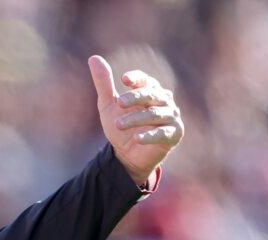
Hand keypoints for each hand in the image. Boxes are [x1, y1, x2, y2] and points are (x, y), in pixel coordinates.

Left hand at [88, 55, 183, 186]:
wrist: (126, 154)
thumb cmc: (121, 126)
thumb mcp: (108, 105)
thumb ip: (104, 83)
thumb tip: (93, 58)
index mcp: (150, 90)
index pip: (146, 80)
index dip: (137, 79)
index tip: (123, 79)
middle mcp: (164, 101)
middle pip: (151, 95)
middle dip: (135, 98)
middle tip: (119, 103)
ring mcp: (171, 117)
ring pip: (155, 114)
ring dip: (136, 119)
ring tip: (118, 124)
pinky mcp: (174, 134)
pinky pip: (163, 133)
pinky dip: (150, 136)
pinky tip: (137, 139)